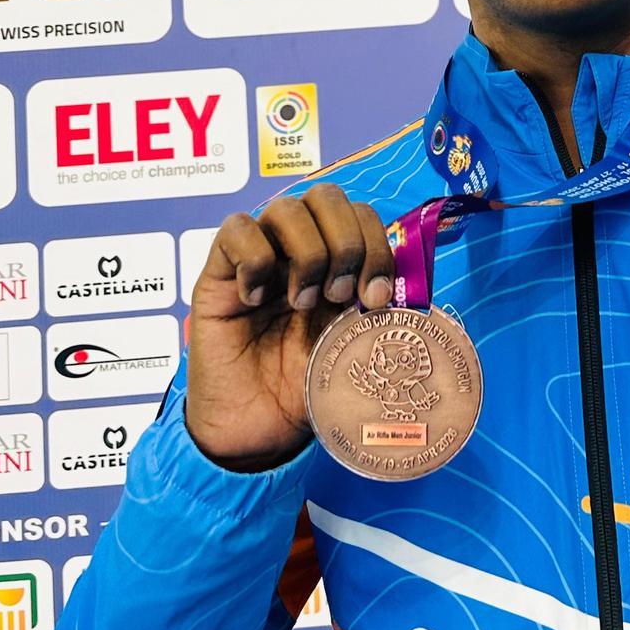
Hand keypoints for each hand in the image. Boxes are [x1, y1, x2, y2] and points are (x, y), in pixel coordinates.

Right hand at [185, 184, 394, 471]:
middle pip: (327, 197)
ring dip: (306, 255)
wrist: (257, 432)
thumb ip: (377, 309)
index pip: (362, 215)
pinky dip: (255, 260)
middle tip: (340, 296)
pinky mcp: (218, 270)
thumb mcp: (355, 344)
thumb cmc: (306, 388)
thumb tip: (412, 285)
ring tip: (301, 303)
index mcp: (336, 260)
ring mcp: (259, 255)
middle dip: (346, 243)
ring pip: (286, 208)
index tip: (376, 297)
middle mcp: (298, 248)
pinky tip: (256, 300)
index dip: (376, 245)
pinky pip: (236, 230)